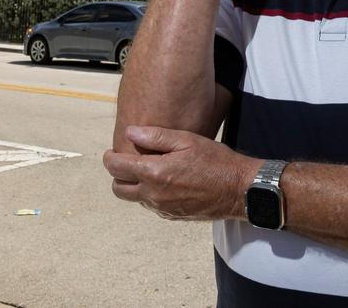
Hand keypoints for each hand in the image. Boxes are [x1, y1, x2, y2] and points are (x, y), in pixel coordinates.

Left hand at [103, 126, 258, 221]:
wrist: (238, 189)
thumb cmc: (215, 161)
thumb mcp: (187, 140)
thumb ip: (156, 136)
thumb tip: (130, 132)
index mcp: (155, 173)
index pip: (117, 168)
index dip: (109, 158)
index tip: (110, 152)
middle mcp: (154, 194)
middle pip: (119, 189)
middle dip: (117, 175)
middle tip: (126, 161)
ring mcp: (162, 208)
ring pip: (135, 198)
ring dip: (135, 185)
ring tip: (149, 169)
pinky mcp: (172, 215)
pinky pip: (152, 205)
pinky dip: (151, 193)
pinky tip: (166, 180)